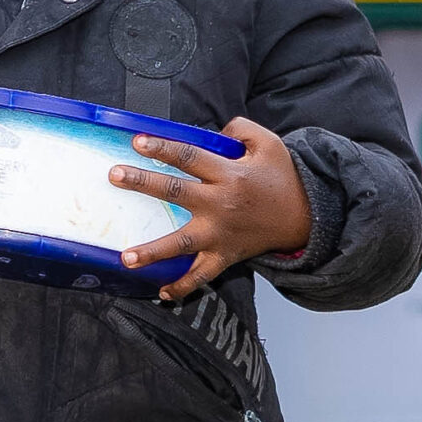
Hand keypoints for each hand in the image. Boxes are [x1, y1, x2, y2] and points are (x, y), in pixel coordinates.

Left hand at [111, 117, 314, 300]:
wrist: (307, 217)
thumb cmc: (282, 179)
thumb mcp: (269, 145)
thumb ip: (241, 129)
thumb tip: (217, 128)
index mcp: (229, 174)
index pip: (189, 157)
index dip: (163, 148)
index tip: (137, 142)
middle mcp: (220, 204)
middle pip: (176, 192)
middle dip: (143, 183)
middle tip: (115, 175)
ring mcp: (220, 233)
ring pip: (182, 243)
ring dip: (153, 251)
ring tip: (126, 258)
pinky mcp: (225, 254)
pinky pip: (203, 274)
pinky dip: (184, 286)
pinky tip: (163, 293)